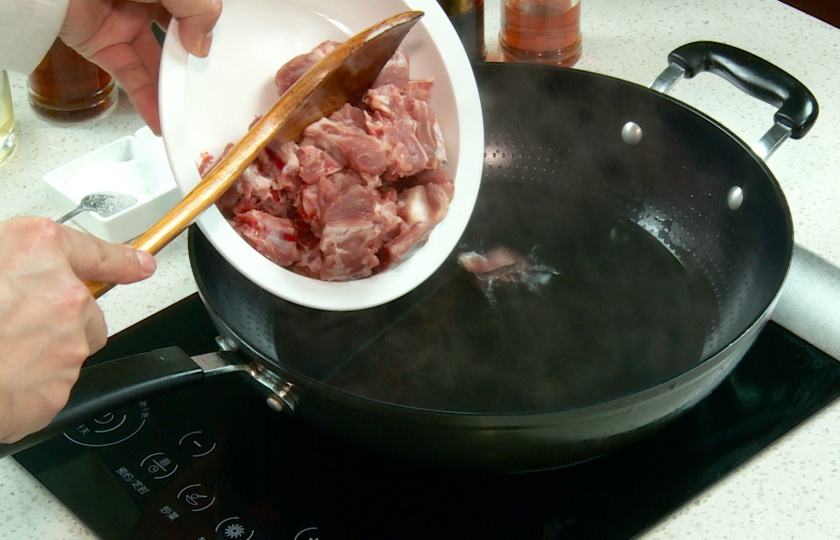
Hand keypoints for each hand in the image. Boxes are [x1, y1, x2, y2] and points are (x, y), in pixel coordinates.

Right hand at [0, 218, 155, 442]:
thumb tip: (15, 273)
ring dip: (42, 352)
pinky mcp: (60, 388)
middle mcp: (64, 294)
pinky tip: (1, 379)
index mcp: (37, 251)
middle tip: (12, 326)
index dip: (119, 258)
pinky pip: (51, 384)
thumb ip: (9, 264)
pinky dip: (30, 385)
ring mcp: (68, 344)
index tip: (140, 265)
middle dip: (59, 319)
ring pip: (69, 349)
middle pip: (83, 310)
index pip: (92, 249)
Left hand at [59, 0, 222, 133]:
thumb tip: (201, 44)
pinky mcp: (101, 44)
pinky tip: (163, 119)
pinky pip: (129, 75)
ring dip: (172, 87)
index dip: (206, 28)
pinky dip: (146, 100)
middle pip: (177, 36)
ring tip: (188, 109)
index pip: (193, 9)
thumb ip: (197, 9)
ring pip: (154, 60)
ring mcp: (122, 22)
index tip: (220, 45)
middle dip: (192, 59)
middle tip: (207, 77)